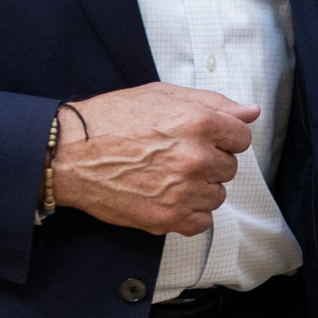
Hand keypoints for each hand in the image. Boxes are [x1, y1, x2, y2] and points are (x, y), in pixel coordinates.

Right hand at [50, 83, 255, 235]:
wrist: (67, 154)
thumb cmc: (108, 121)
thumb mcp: (161, 96)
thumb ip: (213, 103)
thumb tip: (250, 112)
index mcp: (198, 123)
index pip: (241, 138)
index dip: (222, 138)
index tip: (202, 140)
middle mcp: (196, 158)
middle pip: (229, 167)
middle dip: (208, 161)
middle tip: (174, 156)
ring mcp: (184, 191)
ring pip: (217, 194)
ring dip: (199, 188)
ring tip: (166, 176)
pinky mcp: (168, 218)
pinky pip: (202, 221)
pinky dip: (188, 213)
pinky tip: (166, 197)